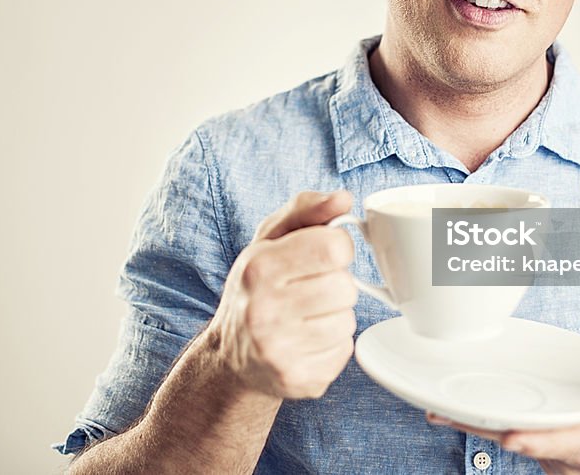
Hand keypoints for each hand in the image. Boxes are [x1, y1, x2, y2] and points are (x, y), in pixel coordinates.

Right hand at [209, 190, 357, 399]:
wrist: (232, 356)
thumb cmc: (257, 287)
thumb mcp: (270, 239)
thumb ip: (306, 209)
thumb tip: (343, 198)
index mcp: (259, 267)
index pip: (334, 248)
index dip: (335, 248)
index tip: (320, 255)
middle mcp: (264, 311)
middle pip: (345, 287)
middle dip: (335, 284)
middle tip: (310, 289)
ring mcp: (280, 351)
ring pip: (347, 321)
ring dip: (334, 316)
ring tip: (306, 316)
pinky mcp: (299, 380)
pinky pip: (344, 351)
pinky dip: (332, 344)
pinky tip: (306, 341)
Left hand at [427, 342, 579, 473]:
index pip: (571, 441)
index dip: (539, 440)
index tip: (510, 435)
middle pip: (529, 444)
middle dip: (488, 431)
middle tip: (444, 414)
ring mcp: (563, 458)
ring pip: (516, 444)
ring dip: (479, 429)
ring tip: (437, 410)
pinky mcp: (550, 455)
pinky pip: (516, 441)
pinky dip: (489, 426)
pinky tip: (458, 410)